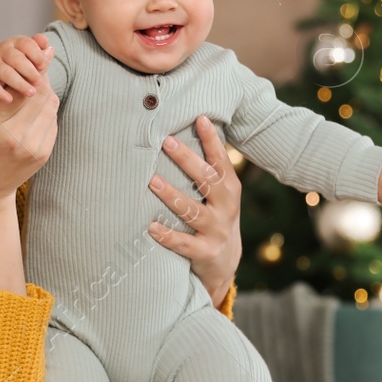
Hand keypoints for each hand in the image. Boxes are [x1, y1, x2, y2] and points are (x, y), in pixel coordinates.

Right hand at [0, 33, 51, 105]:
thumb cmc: (20, 64)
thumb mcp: (31, 56)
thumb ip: (40, 53)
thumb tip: (50, 50)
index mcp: (16, 43)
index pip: (26, 44)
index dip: (36, 54)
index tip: (43, 65)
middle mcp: (3, 51)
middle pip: (16, 58)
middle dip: (29, 71)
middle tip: (40, 82)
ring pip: (5, 72)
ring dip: (19, 83)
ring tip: (31, 93)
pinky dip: (0, 93)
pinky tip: (9, 100)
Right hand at [0, 50, 58, 204]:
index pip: (19, 86)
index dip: (27, 69)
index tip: (29, 58)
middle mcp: (14, 137)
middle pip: (39, 93)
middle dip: (38, 76)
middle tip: (34, 66)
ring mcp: (32, 147)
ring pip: (50, 105)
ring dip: (44, 91)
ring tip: (33, 85)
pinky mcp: (43, 154)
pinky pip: (52, 120)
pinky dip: (46, 108)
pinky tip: (33, 107)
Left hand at [148, 116, 241, 307]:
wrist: (224, 263)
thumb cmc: (214, 217)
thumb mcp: (219, 195)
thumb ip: (208, 170)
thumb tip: (191, 130)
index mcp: (230, 189)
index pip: (221, 161)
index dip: (212, 140)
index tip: (200, 118)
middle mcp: (227, 208)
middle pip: (207, 180)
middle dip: (187, 160)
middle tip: (166, 141)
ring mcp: (216, 231)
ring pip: (192, 211)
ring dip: (172, 195)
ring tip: (152, 181)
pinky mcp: (205, 253)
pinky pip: (183, 243)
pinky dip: (167, 235)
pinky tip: (151, 226)